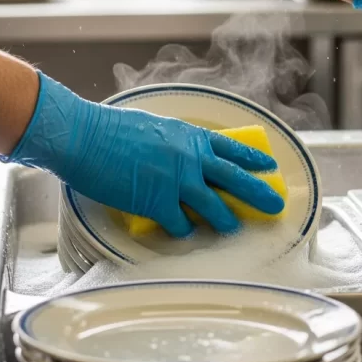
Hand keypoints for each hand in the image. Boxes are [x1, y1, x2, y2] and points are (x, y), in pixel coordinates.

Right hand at [4, 72, 284, 236]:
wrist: (85, 136)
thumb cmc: (110, 128)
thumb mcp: (154, 127)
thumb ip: (175, 142)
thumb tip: (183, 155)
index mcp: (190, 136)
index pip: (232, 148)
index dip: (254, 158)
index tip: (270, 166)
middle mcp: (191, 158)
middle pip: (236, 179)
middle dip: (260, 194)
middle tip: (276, 205)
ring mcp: (177, 181)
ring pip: (215, 208)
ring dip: (226, 221)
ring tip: (233, 228)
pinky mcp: (158, 203)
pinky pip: (181, 224)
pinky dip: (184, 230)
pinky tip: (185, 233)